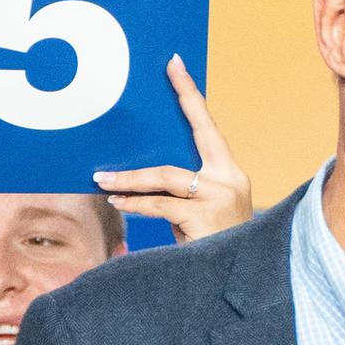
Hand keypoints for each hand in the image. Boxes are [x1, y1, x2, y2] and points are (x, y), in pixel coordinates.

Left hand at [94, 62, 251, 240]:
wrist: (241, 280)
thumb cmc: (217, 245)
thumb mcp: (205, 213)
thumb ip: (183, 191)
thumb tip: (143, 175)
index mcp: (229, 173)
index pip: (207, 125)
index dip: (190, 94)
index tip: (173, 64)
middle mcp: (228, 180)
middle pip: (186, 146)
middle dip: (152, 139)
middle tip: (121, 129)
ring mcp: (219, 198)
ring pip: (166, 178)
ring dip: (130, 180)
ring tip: (103, 182)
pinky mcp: (204, 219)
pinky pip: (161, 205)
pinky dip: (136, 204)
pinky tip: (118, 202)